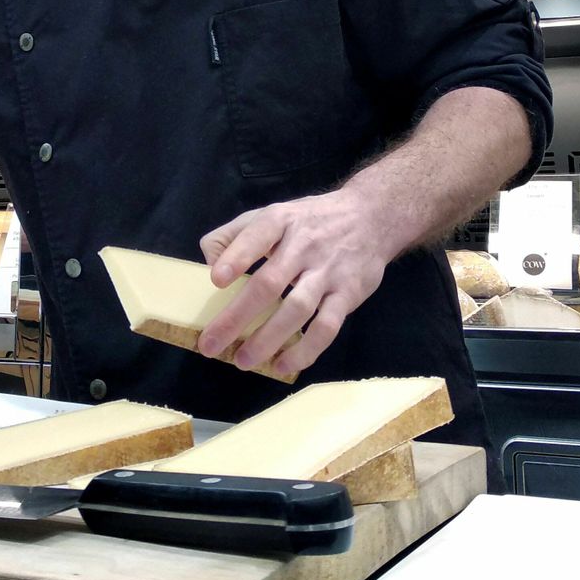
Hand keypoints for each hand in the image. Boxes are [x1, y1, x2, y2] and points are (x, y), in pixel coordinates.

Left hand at [197, 191, 390, 378]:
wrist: (370, 218)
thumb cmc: (308, 222)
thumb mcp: (271, 214)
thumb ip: (234, 235)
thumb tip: (209, 265)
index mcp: (281, 220)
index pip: (257, 235)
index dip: (236, 257)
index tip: (216, 280)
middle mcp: (305, 245)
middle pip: (270, 283)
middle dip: (238, 316)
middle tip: (211, 344)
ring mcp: (328, 271)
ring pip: (297, 309)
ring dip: (268, 339)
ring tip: (242, 360)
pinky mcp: (348, 294)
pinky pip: (327, 327)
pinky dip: (305, 349)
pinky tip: (284, 364)